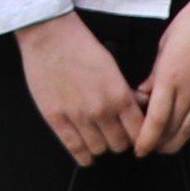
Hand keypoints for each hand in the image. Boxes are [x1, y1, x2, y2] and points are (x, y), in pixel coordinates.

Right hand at [15, 12, 143, 161]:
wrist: (49, 35)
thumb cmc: (80, 45)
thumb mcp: (113, 66)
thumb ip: (126, 92)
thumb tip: (137, 107)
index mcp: (118, 96)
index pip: (140, 132)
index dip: (140, 136)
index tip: (136, 136)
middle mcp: (100, 110)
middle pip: (120, 144)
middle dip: (120, 140)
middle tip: (115, 133)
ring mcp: (77, 116)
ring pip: (99, 149)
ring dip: (101, 145)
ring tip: (97, 137)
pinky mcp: (55, 118)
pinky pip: (75, 148)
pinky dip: (83, 155)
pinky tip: (85, 153)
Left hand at [132, 0, 189, 152]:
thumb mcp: (164, 44)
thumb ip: (155, 73)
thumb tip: (145, 92)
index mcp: (170, 77)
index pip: (155, 120)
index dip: (146, 140)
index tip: (139, 148)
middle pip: (174, 129)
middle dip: (160, 144)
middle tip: (152, 148)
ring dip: (181, 139)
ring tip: (171, 142)